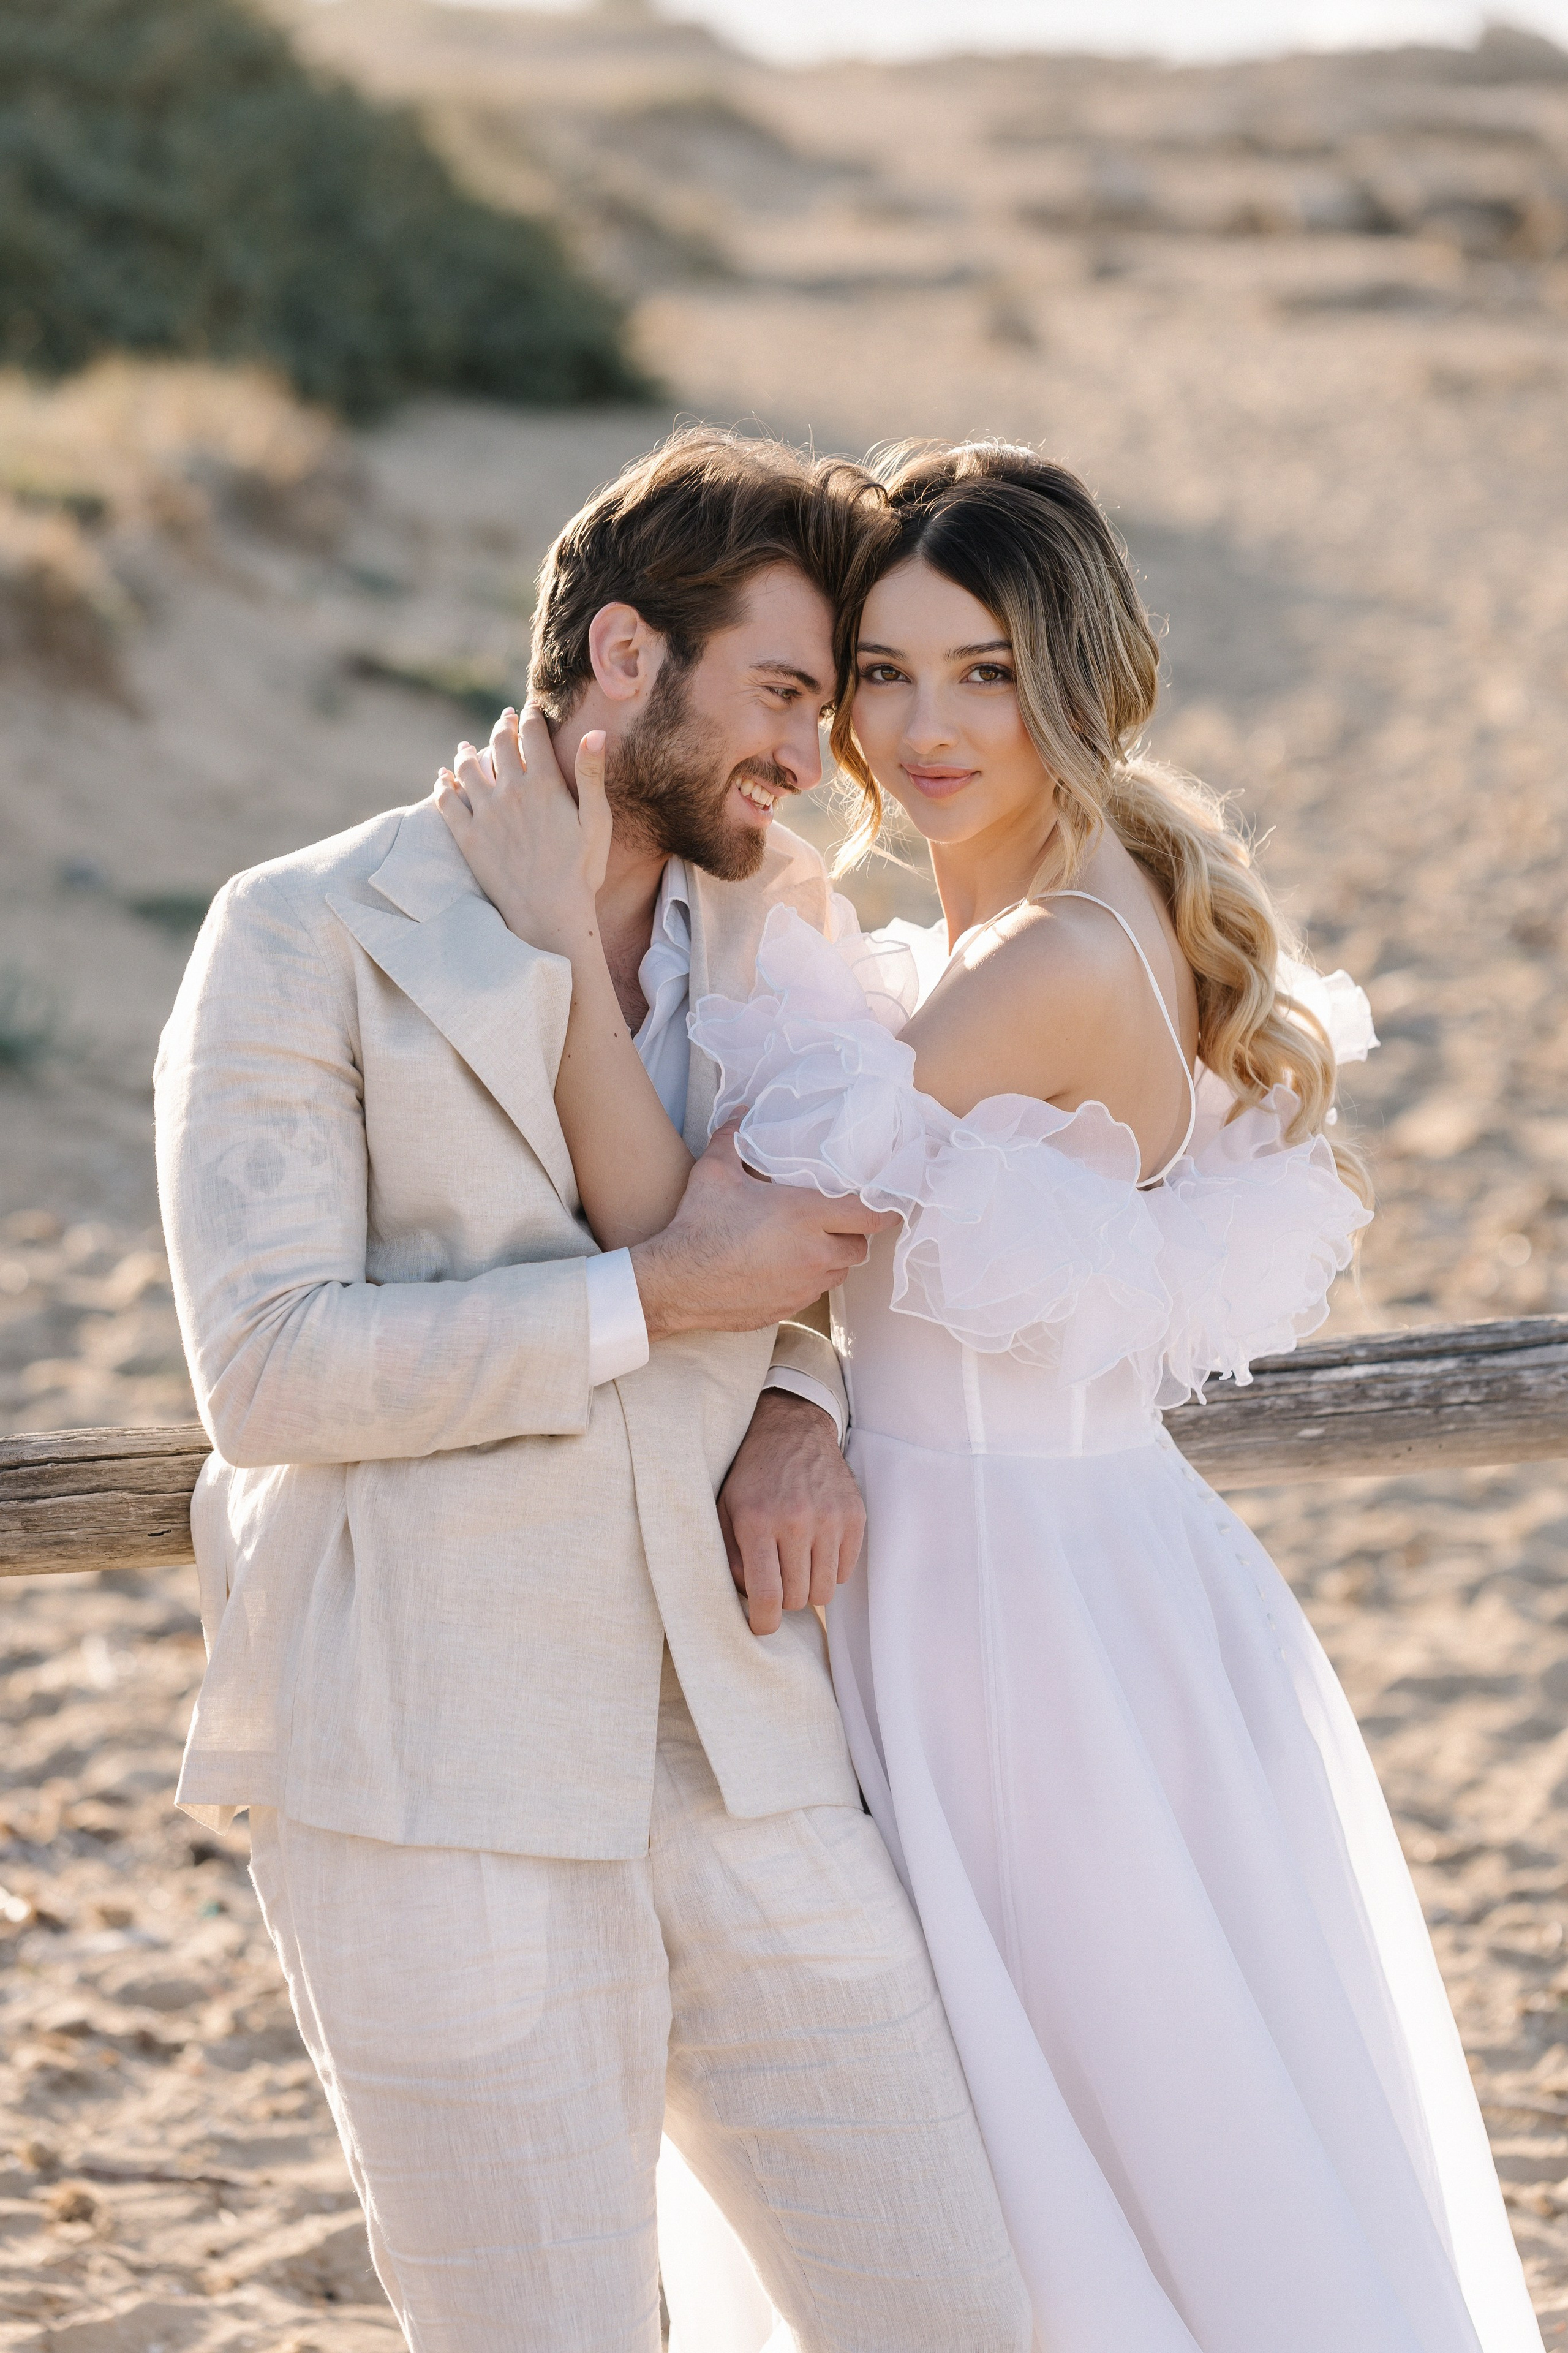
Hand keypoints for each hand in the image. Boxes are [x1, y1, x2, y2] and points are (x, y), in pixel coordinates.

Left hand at [435, 706, 609, 952]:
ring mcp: (485, 813)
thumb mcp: (597, 822)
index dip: (531, 717)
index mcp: (544, 784)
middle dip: (502, 727)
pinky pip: (446, 800)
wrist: (549, 915)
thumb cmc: (581, 872)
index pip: (532, 734)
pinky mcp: (467, 837)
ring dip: (468, 752)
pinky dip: (443, 784)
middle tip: (504, 721)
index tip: (529, 710)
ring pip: (467, 767)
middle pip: (499, 744)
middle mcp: (510, 791)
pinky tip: (443, 779)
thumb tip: (595, 732)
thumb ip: (591, 775)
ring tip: (467, 747)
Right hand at [630, 1121, 896, 1338]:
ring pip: (839, 1273)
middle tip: (836, 1222)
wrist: (676, 1284)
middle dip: (853, 1235)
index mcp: (806, 1216)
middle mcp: (814, 1254)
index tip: (888, 1204)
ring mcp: (804, 1286)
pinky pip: (814, 1294)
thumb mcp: (715, 1172)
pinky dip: (809, 1281)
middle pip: (860, 1247)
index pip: (871, 1215)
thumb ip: (734, 1138)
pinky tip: (785, 1269)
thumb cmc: (698, 1226)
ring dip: (833, 1259)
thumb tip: (741, 1111)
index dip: (886, 1210)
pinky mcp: (789, 1309)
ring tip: (811, 1245)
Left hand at [719, 1390, 864, 1636]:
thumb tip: (747, 1601)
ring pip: (825, 1590)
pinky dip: (830, 1569)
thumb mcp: (726, 1511)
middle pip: (798, 1598)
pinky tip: (815, 1548)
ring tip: (796, 1564)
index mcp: (757, 1521)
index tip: (762, 1625)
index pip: (767, 1595)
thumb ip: (730, 1558)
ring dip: (809, 1587)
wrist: (792, 1429)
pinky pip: (845, 1571)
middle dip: (785, 1600)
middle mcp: (796, 1521)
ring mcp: (830, 1518)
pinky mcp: (854, 1516)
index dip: (764, 1623)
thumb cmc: (752, 1475)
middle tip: (777, 1580)